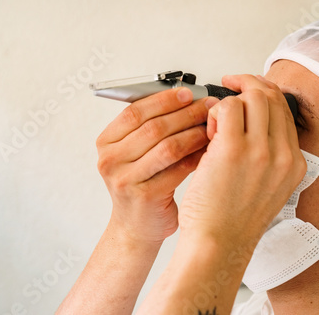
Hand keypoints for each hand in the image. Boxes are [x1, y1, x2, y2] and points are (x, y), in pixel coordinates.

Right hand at [96, 88, 218, 242]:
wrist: (136, 226)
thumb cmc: (140, 185)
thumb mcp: (135, 153)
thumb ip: (150, 127)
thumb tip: (184, 100)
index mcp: (106, 142)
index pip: (135, 112)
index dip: (163, 99)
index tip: (187, 93)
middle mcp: (111, 160)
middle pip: (153, 127)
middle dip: (185, 114)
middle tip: (208, 107)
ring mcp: (125, 179)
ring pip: (168, 147)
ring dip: (194, 133)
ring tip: (212, 126)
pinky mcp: (145, 196)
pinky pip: (177, 169)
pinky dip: (196, 156)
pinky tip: (208, 149)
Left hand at [179, 75, 306, 248]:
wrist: (218, 244)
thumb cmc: (233, 221)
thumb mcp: (267, 188)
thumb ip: (267, 155)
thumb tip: (249, 122)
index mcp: (294, 163)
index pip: (285, 110)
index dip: (264, 93)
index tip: (247, 91)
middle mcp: (282, 154)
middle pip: (272, 96)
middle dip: (248, 85)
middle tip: (228, 87)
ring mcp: (260, 151)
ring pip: (251, 97)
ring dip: (229, 102)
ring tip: (215, 124)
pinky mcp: (232, 150)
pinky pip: (226, 108)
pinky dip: (214, 112)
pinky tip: (208, 132)